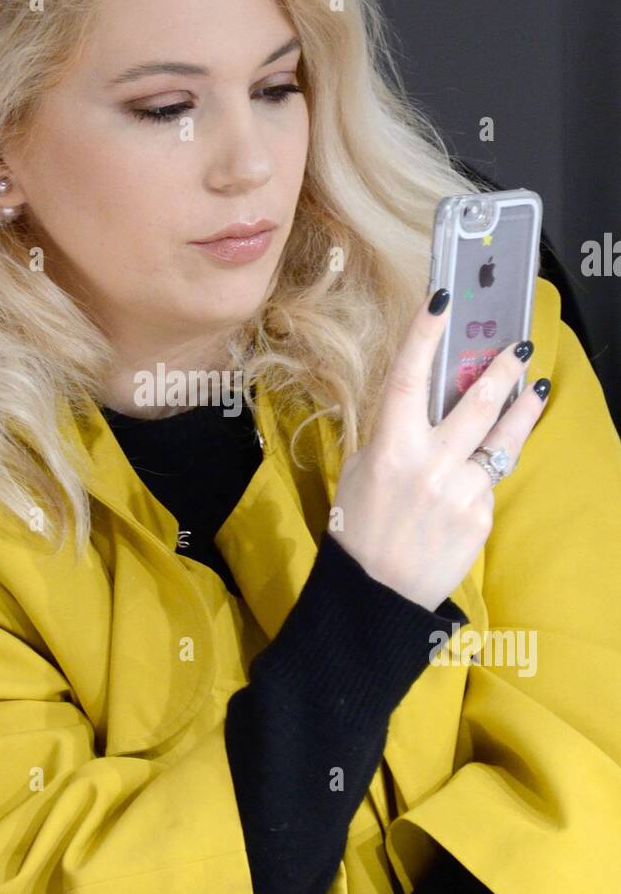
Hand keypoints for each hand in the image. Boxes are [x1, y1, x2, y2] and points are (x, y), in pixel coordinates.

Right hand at [328, 288, 551, 612]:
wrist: (375, 593)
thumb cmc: (358, 528)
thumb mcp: (359, 472)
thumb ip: (390, 436)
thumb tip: (419, 406)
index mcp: (390, 447)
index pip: (409, 376)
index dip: (426, 333)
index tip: (444, 299)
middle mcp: (429, 463)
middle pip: (478, 402)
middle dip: (502, 368)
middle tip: (519, 348)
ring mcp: (460, 490)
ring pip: (502, 438)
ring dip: (522, 409)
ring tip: (535, 389)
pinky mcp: (480, 515)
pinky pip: (489, 482)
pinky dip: (485, 473)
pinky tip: (475, 478)